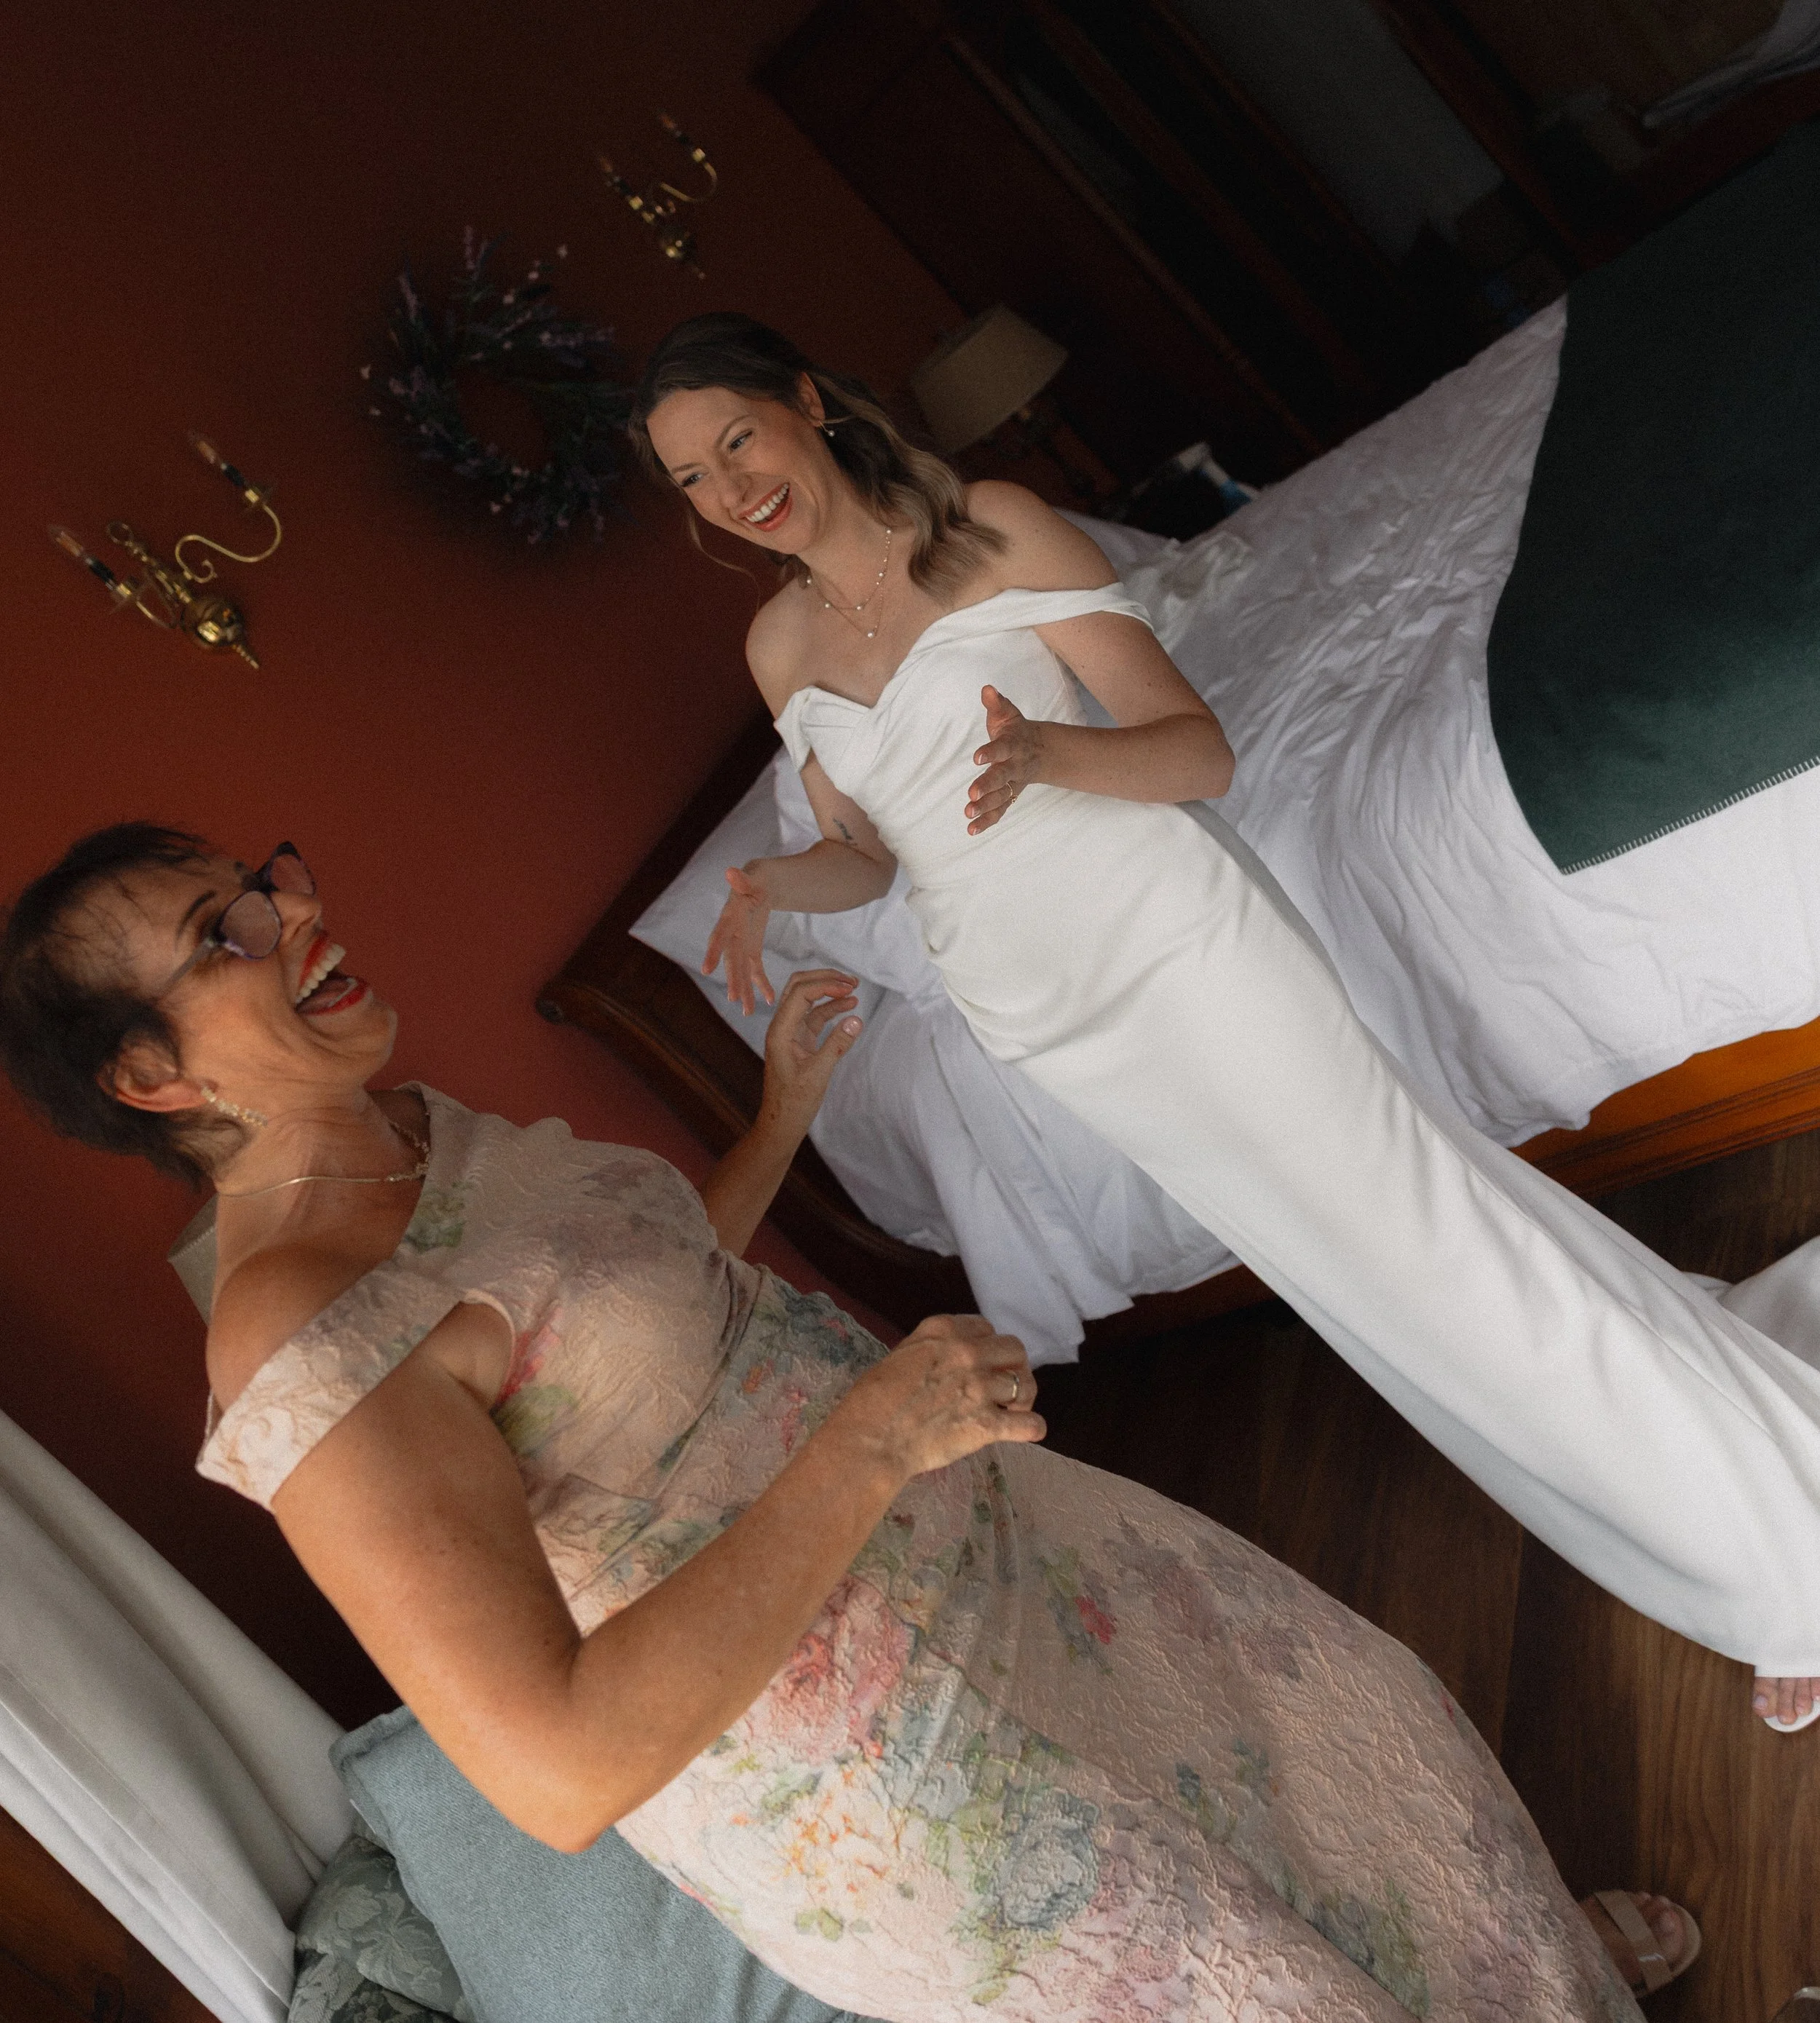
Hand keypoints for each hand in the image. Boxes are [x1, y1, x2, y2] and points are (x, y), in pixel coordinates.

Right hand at [703, 865, 775, 1014]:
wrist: (757, 884)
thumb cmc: (755, 879)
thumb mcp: (752, 878)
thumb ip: (742, 879)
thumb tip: (730, 871)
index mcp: (730, 917)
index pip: (719, 935)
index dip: (713, 952)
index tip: (706, 970)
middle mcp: (731, 934)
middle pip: (731, 959)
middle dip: (733, 979)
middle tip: (734, 1000)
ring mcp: (740, 944)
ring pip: (741, 970)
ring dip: (744, 990)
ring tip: (748, 1012)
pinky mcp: (750, 950)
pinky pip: (754, 970)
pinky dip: (761, 984)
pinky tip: (770, 999)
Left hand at [761, 970, 863, 1132]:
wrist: (782, 1122)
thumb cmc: (794, 1102)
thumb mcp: (819, 1073)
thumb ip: (837, 1045)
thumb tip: (856, 1020)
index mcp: (780, 1031)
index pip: (801, 993)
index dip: (826, 985)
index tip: (851, 989)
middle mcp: (782, 1027)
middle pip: (799, 987)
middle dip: (825, 979)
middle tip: (852, 981)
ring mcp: (790, 1033)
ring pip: (807, 999)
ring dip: (829, 991)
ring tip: (854, 990)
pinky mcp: (799, 1041)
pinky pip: (814, 1016)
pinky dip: (831, 1009)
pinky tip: (849, 1007)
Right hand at [829, 1315, 1042, 1482]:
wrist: (871, 1440)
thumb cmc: (871, 1401)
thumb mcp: (900, 1357)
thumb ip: (932, 1353)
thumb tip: (946, 1363)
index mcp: (943, 1331)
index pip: (985, 1327)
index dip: (988, 1346)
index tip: (983, 1361)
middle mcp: (967, 1352)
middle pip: (1014, 1349)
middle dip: (1013, 1366)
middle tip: (1003, 1385)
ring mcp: (980, 1388)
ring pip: (1025, 1384)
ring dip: (1023, 1397)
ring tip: (1013, 1410)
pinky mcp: (987, 1424)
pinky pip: (1028, 1424)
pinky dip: (1032, 1428)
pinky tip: (1028, 1431)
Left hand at [967, 685, 1045, 834]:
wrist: (1040, 751)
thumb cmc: (1016, 730)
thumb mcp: (1007, 714)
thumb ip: (996, 703)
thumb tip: (987, 689)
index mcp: (1013, 745)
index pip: (1001, 748)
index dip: (990, 752)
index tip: (977, 757)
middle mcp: (1014, 767)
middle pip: (1001, 777)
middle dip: (988, 785)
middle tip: (972, 794)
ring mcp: (1012, 784)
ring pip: (1000, 798)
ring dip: (985, 807)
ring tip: (968, 814)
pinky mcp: (1008, 796)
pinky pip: (999, 811)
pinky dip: (987, 821)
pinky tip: (971, 830)